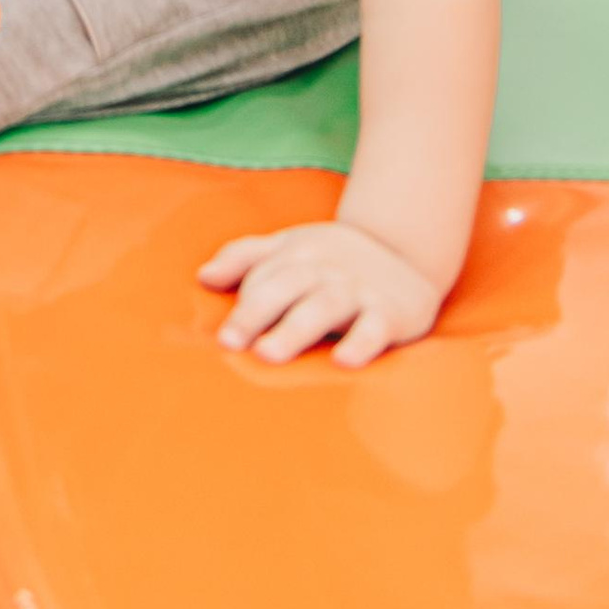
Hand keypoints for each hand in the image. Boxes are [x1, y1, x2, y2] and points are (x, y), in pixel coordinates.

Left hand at [199, 213, 448, 366]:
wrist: (406, 252)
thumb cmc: (333, 259)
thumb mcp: (290, 248)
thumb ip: (245, 258)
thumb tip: (203, 277)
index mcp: (296, 254)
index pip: (262, 277)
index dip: (242, 306)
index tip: (222, 338)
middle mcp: (324, 270)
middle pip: (285, 288)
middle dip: (256, 314)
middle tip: (231, 343)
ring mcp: (357, 290)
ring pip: (324, 306)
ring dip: (295, 328)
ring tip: (268, 354)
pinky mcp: (390, 313)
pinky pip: (375, 329)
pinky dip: (360, 343)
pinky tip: (343, 360)